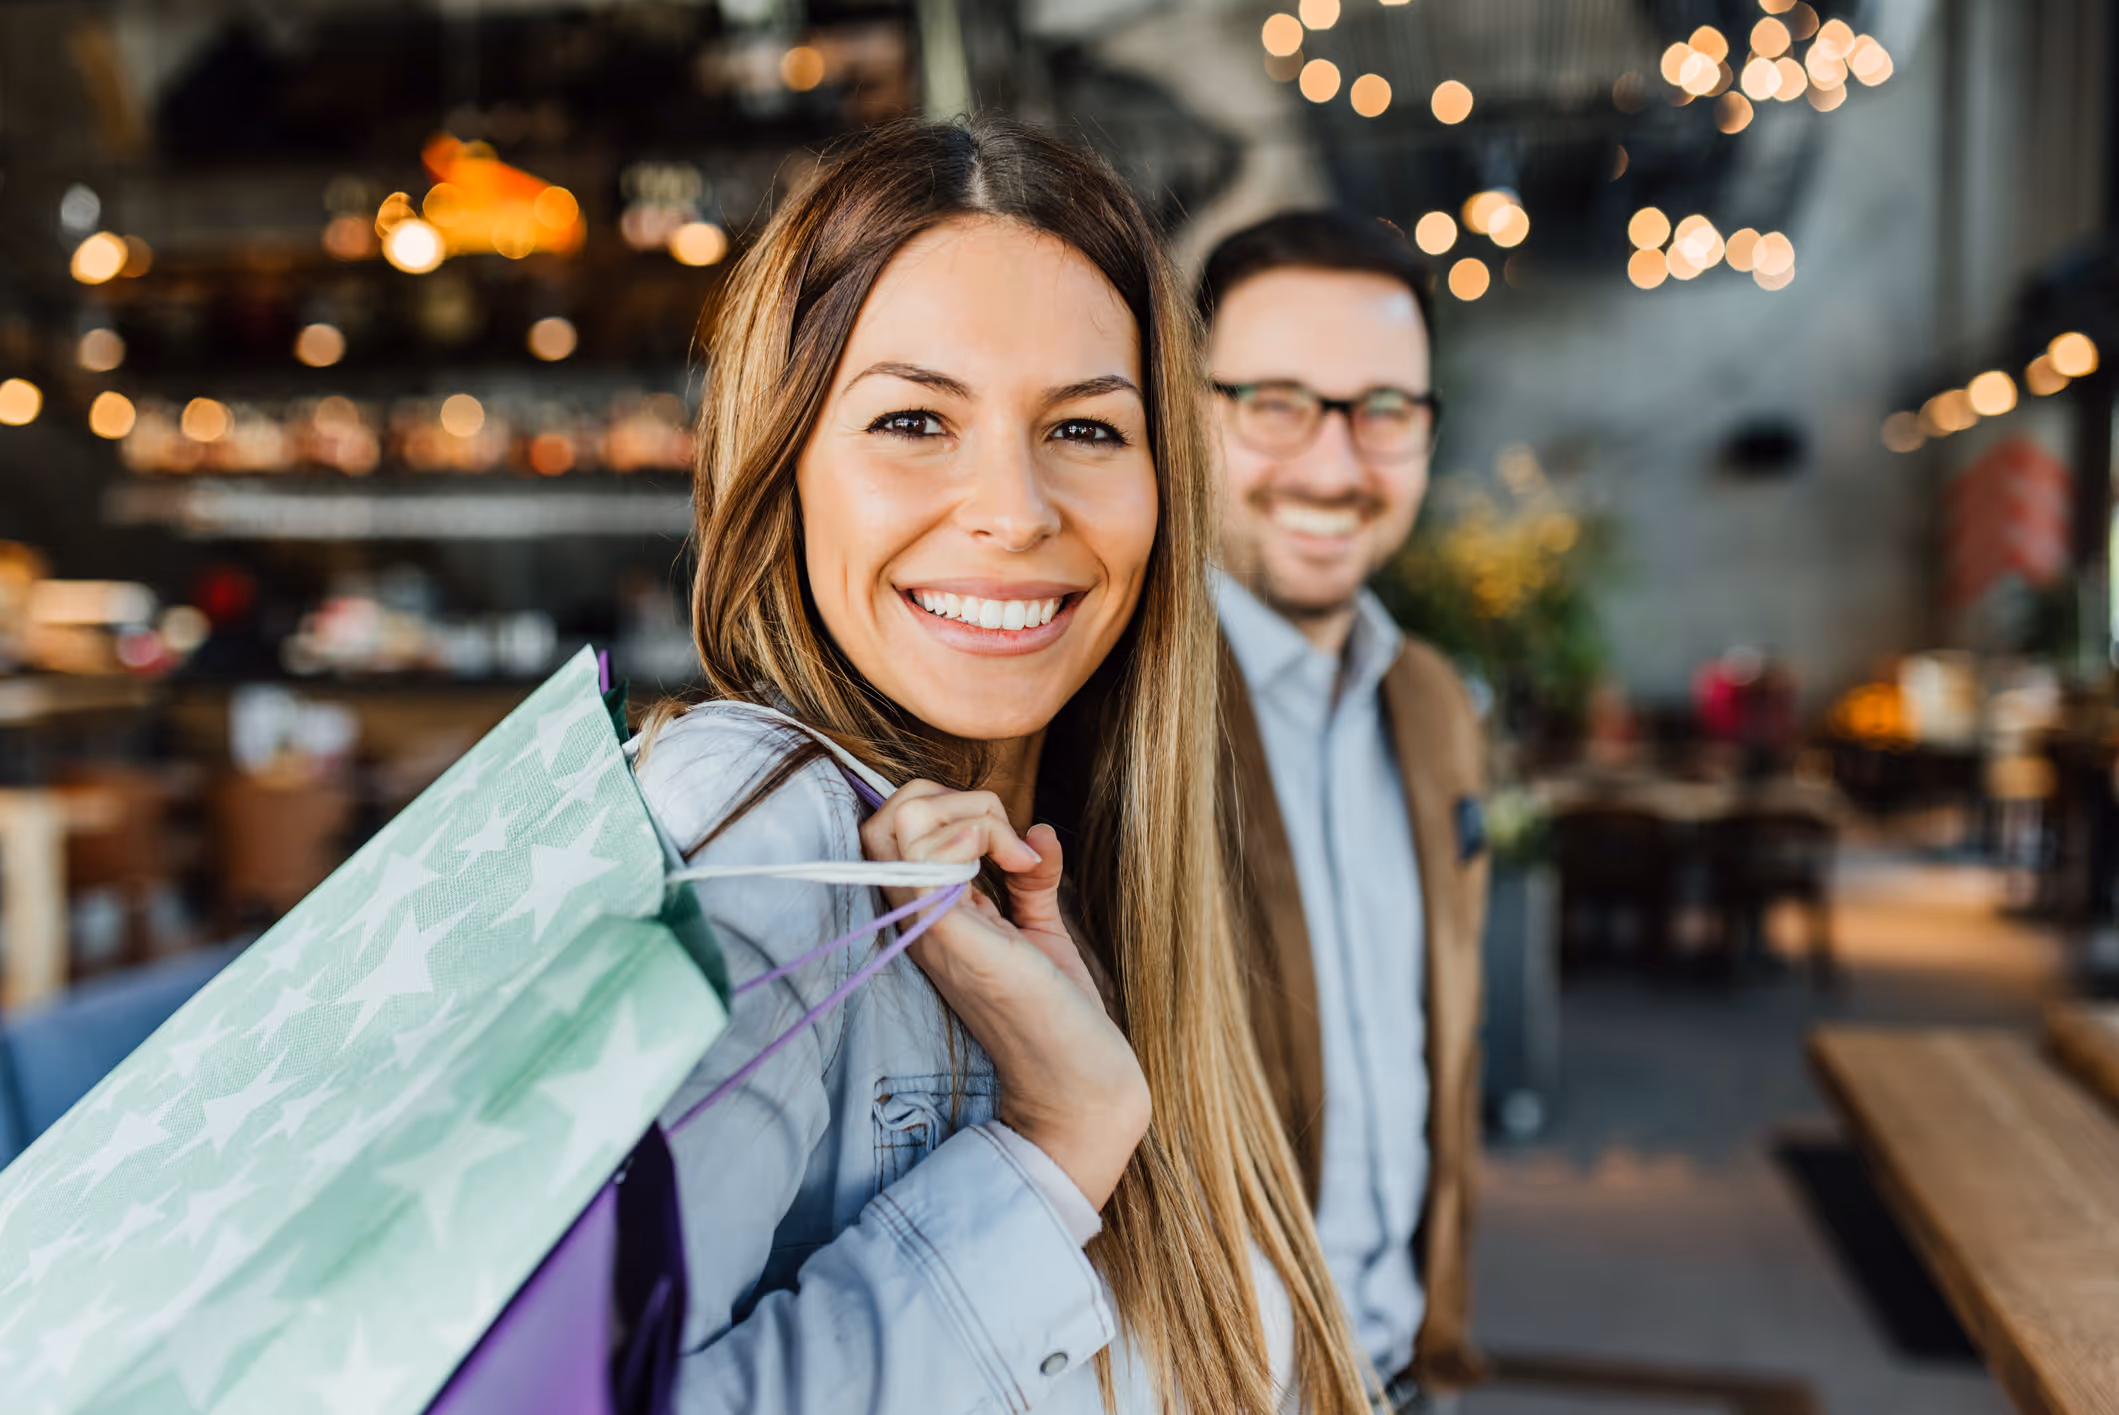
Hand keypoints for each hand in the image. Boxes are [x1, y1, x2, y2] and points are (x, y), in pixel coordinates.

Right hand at [861, 782, 1149, 1208]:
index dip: (945, 806)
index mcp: (929, 914)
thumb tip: (1039, 827)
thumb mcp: (1041, 928)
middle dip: (953, 800)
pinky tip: (1018, 867)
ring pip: (896, 824)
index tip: (1010, 843)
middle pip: (883, 816)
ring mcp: (928, 931)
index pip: (891, 826)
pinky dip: (973, 840)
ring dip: (970, 817)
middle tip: (1009, 844)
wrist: (1081, 1083)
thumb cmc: (1059, 1015)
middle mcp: (916, 920)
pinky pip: (924, 862)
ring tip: (1018, 858)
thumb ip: (1031, 877)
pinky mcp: (953, 941)